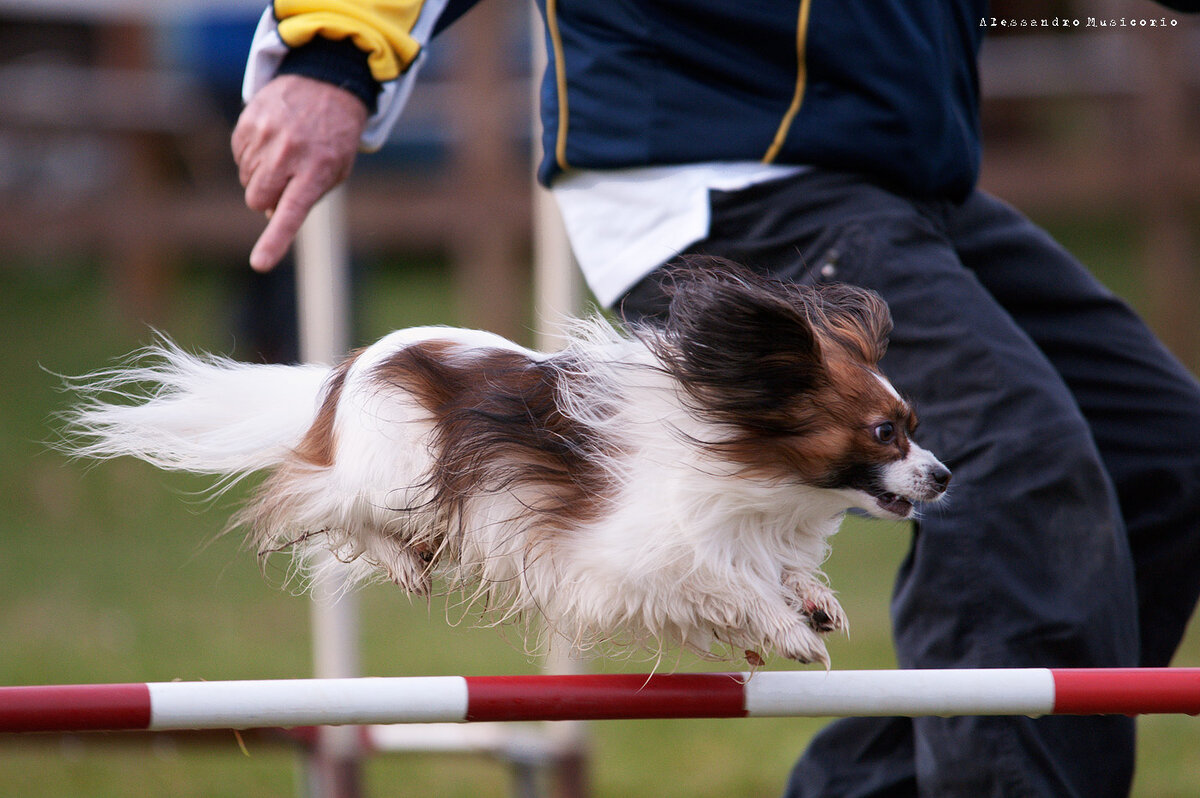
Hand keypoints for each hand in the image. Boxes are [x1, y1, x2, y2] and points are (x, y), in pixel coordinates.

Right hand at [232, 75, 367, 271]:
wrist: (326, 84)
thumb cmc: (333, 139)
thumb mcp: (335, 171)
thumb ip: (306, 197)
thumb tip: (269, 214)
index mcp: (316, 170)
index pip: (291, 213)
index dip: (275, 240)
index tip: (260, 264)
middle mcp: (289, 154)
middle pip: (257, 200)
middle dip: (267, 199)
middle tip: (287, 181)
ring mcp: (265, 136)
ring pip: (247, 180)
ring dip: (262, 176)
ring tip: (285, 154)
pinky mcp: (248, 122)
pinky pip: (239, 157)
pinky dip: (253, 156)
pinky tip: (272, 141)